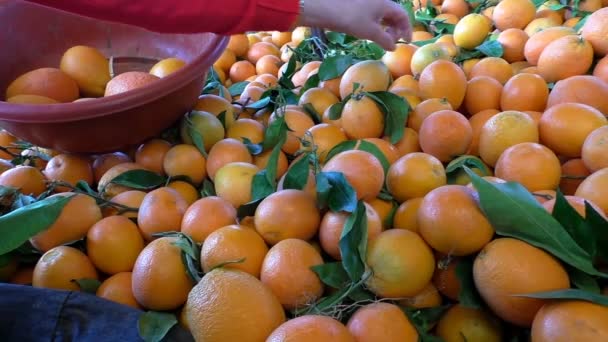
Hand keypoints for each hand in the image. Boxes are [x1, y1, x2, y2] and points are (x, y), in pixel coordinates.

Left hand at [295, 0, 412, 50]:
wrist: (325, 9)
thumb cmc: (351, 19)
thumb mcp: (370, 32)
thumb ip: (385, 40)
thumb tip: (393, 47)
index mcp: (385, 4)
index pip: (403, 15)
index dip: (407, 28)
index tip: (405, 41)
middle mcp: (379, 1)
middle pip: (394, 14)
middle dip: (396, 28)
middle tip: (391, 42)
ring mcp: (368, 3)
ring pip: (383, 15)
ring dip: (386, 27)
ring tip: (382, 40)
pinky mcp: (358, 7)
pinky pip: (374, 15)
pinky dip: (377, 25)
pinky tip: (371, 33)